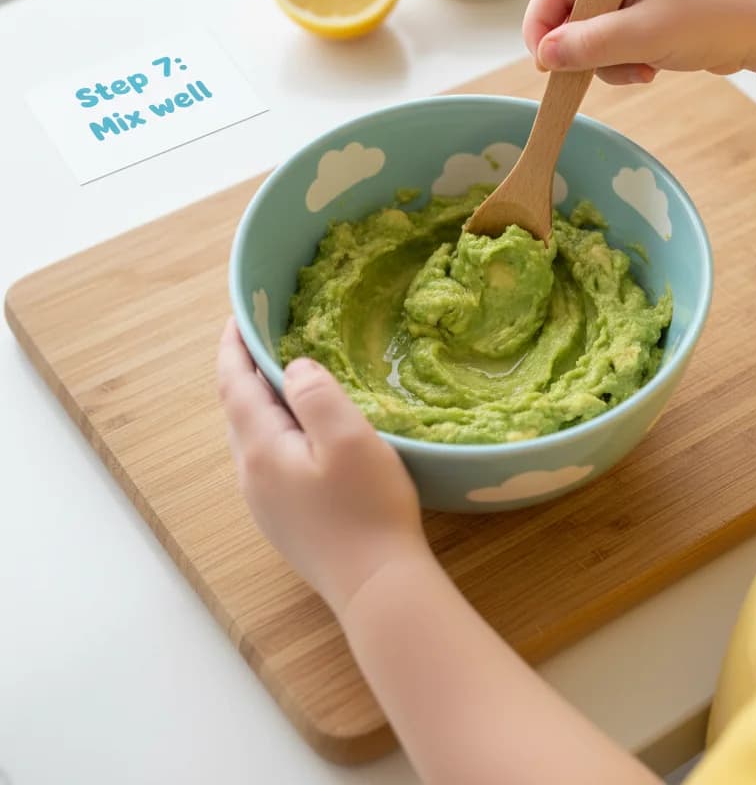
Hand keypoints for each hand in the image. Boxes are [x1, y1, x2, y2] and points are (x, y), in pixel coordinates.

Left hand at [216, 318, 428, 614]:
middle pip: (238, 410)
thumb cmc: (367, 507)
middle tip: (268, 337)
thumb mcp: (348, 437)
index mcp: (260, 449)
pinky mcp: (285, 521)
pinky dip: (277, 431)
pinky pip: (269, 460)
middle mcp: (252, 476)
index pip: (234, 384)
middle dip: (246, 371)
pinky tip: (304, 434)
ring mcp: (266, 503)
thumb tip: (293, 368)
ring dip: (262, 403)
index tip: (239, 313)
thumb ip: (315, 393)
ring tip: (287, 378)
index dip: (233, 346)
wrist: (377, 585)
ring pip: (254, 437)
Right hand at [523, 0, 755, 83]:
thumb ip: (591, 44)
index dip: (541, 28)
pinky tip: (650, 70)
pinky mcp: (645, 21)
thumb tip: (545, 55)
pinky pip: (613, 48)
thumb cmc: (713, 17)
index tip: (544, 65)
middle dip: (583, 51)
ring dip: (608, 64)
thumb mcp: (645, 33)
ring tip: (641, 69)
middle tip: (602, 70)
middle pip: (568, 17)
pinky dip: (624, 65)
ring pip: (590, 40)